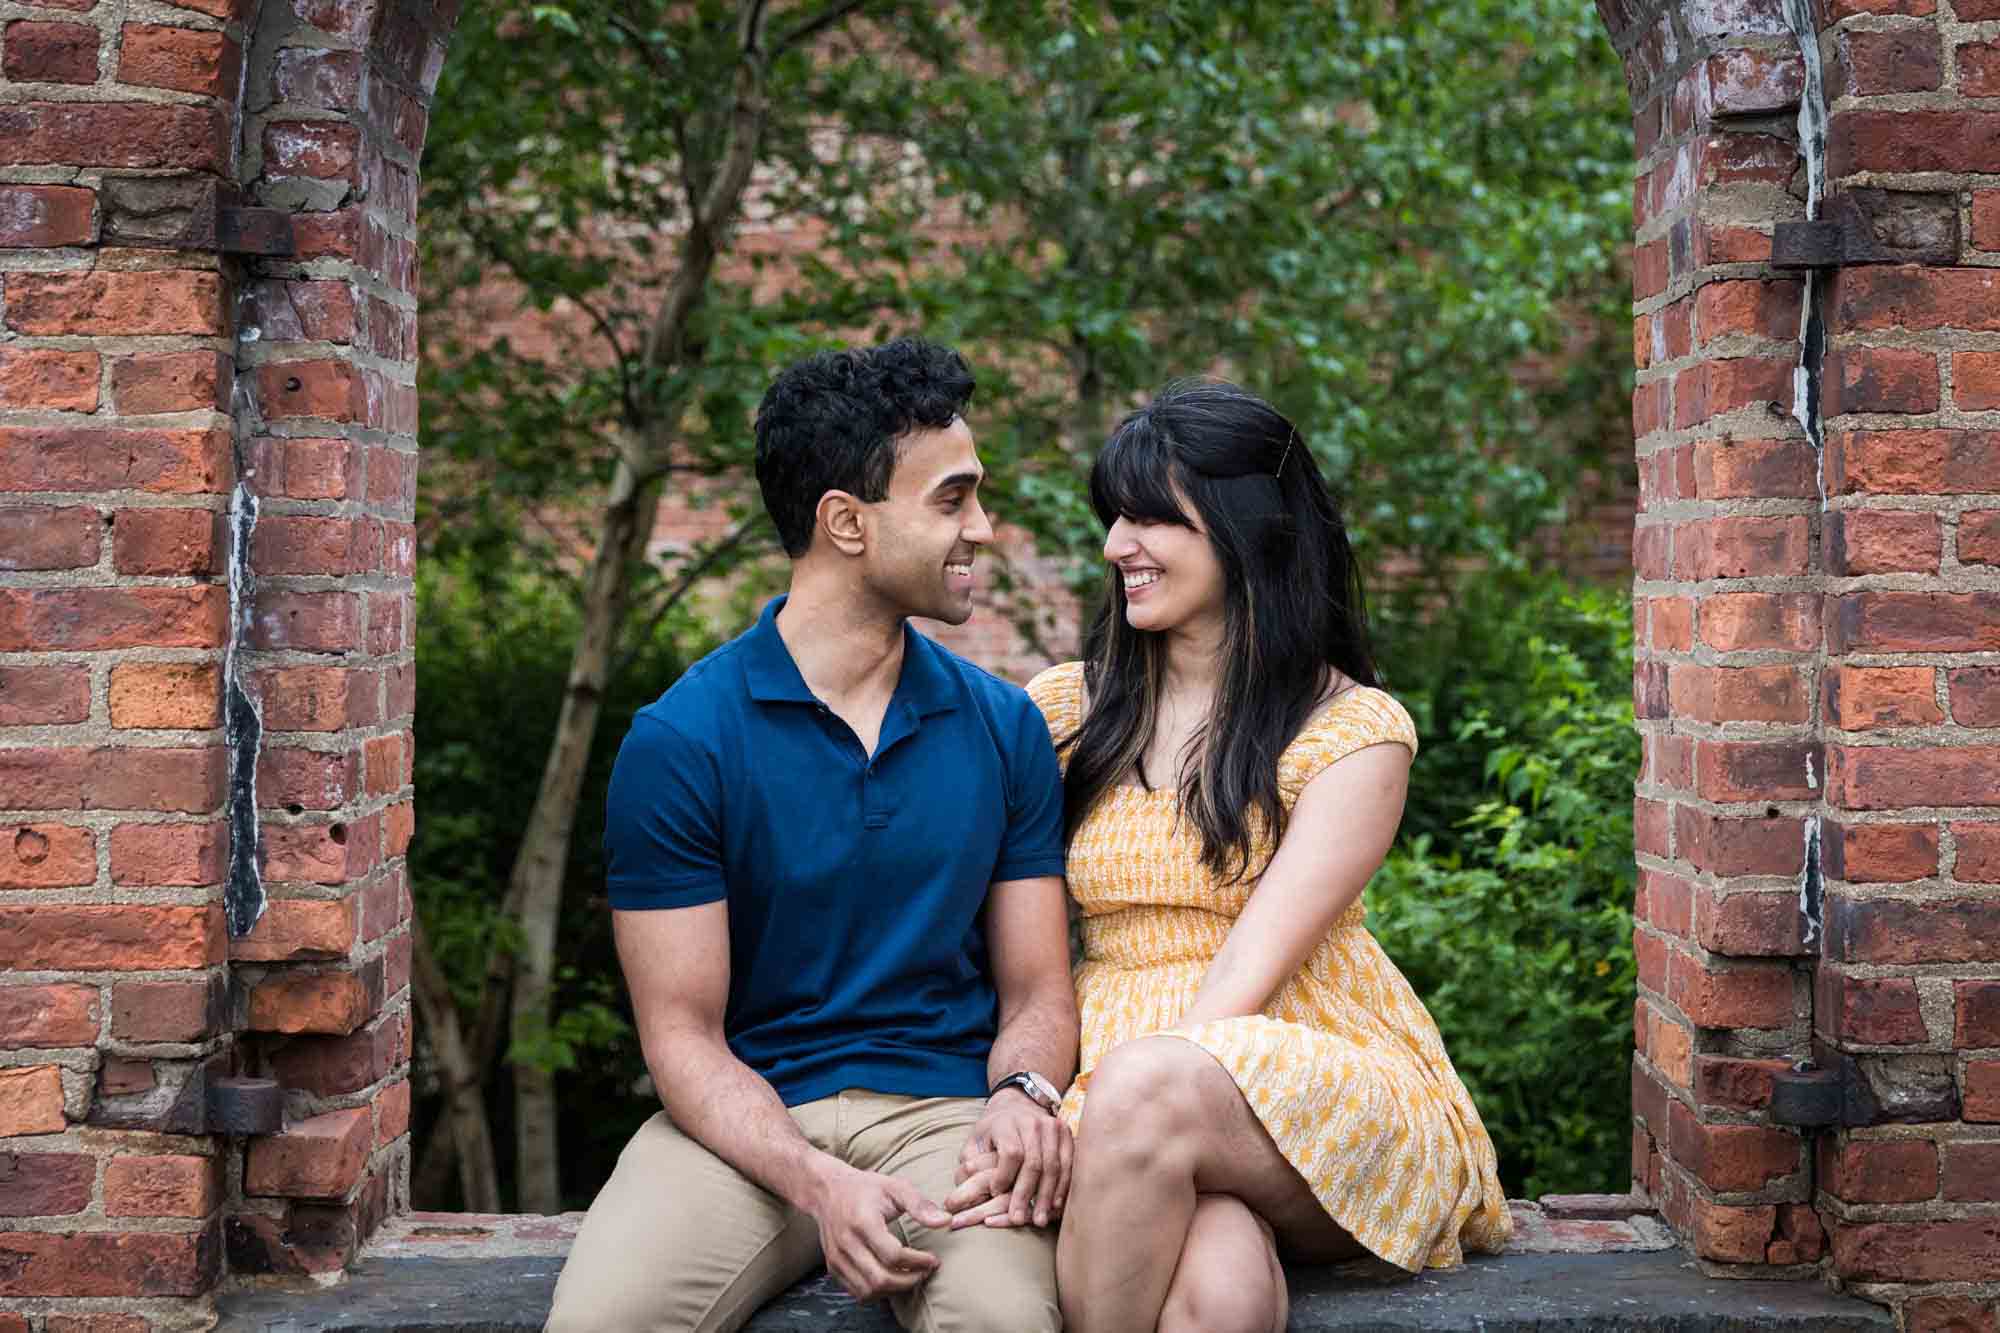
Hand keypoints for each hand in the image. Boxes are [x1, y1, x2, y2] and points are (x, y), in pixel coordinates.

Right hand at [806, 1162, 950, 1301]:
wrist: (827, 1190)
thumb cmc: (865, 1188)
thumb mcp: (895, 1187)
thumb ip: (920, 1204)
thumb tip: (945, 1221)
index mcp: (863, 1222)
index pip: (893, 1255)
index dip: (918, 1262)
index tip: (933, 1259)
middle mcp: (846, 1243)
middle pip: (880, 1279)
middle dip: (909, 1281)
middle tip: (925, 1272)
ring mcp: (836, 1257)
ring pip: (868, 1290)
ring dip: (894, 1290)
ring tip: (911, 1276)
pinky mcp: (833, 1267)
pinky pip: (857, 1291)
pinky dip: (878, 1292)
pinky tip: (892, 1278)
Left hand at [943, 1089, 1072, 1229]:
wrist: (1018, 1105)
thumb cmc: (992, 1132)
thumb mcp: (974, 1142)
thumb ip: (968, 1164)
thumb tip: (959, 1188)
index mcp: (1006, 1121)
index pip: (1010, 1152)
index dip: (1003, 1176)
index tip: (994, 1194)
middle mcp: (1032, 1121)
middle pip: (1033, 1162)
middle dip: (1025, 1193)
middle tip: (1017, 1219)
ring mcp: (1052, 1126)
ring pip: (1053, 1165)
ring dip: (1046, 1196)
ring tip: (1038, 1220)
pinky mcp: (1066, 1133)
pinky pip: (1068, 1163)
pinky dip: (1062, 1186)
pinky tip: (1055, 1206)